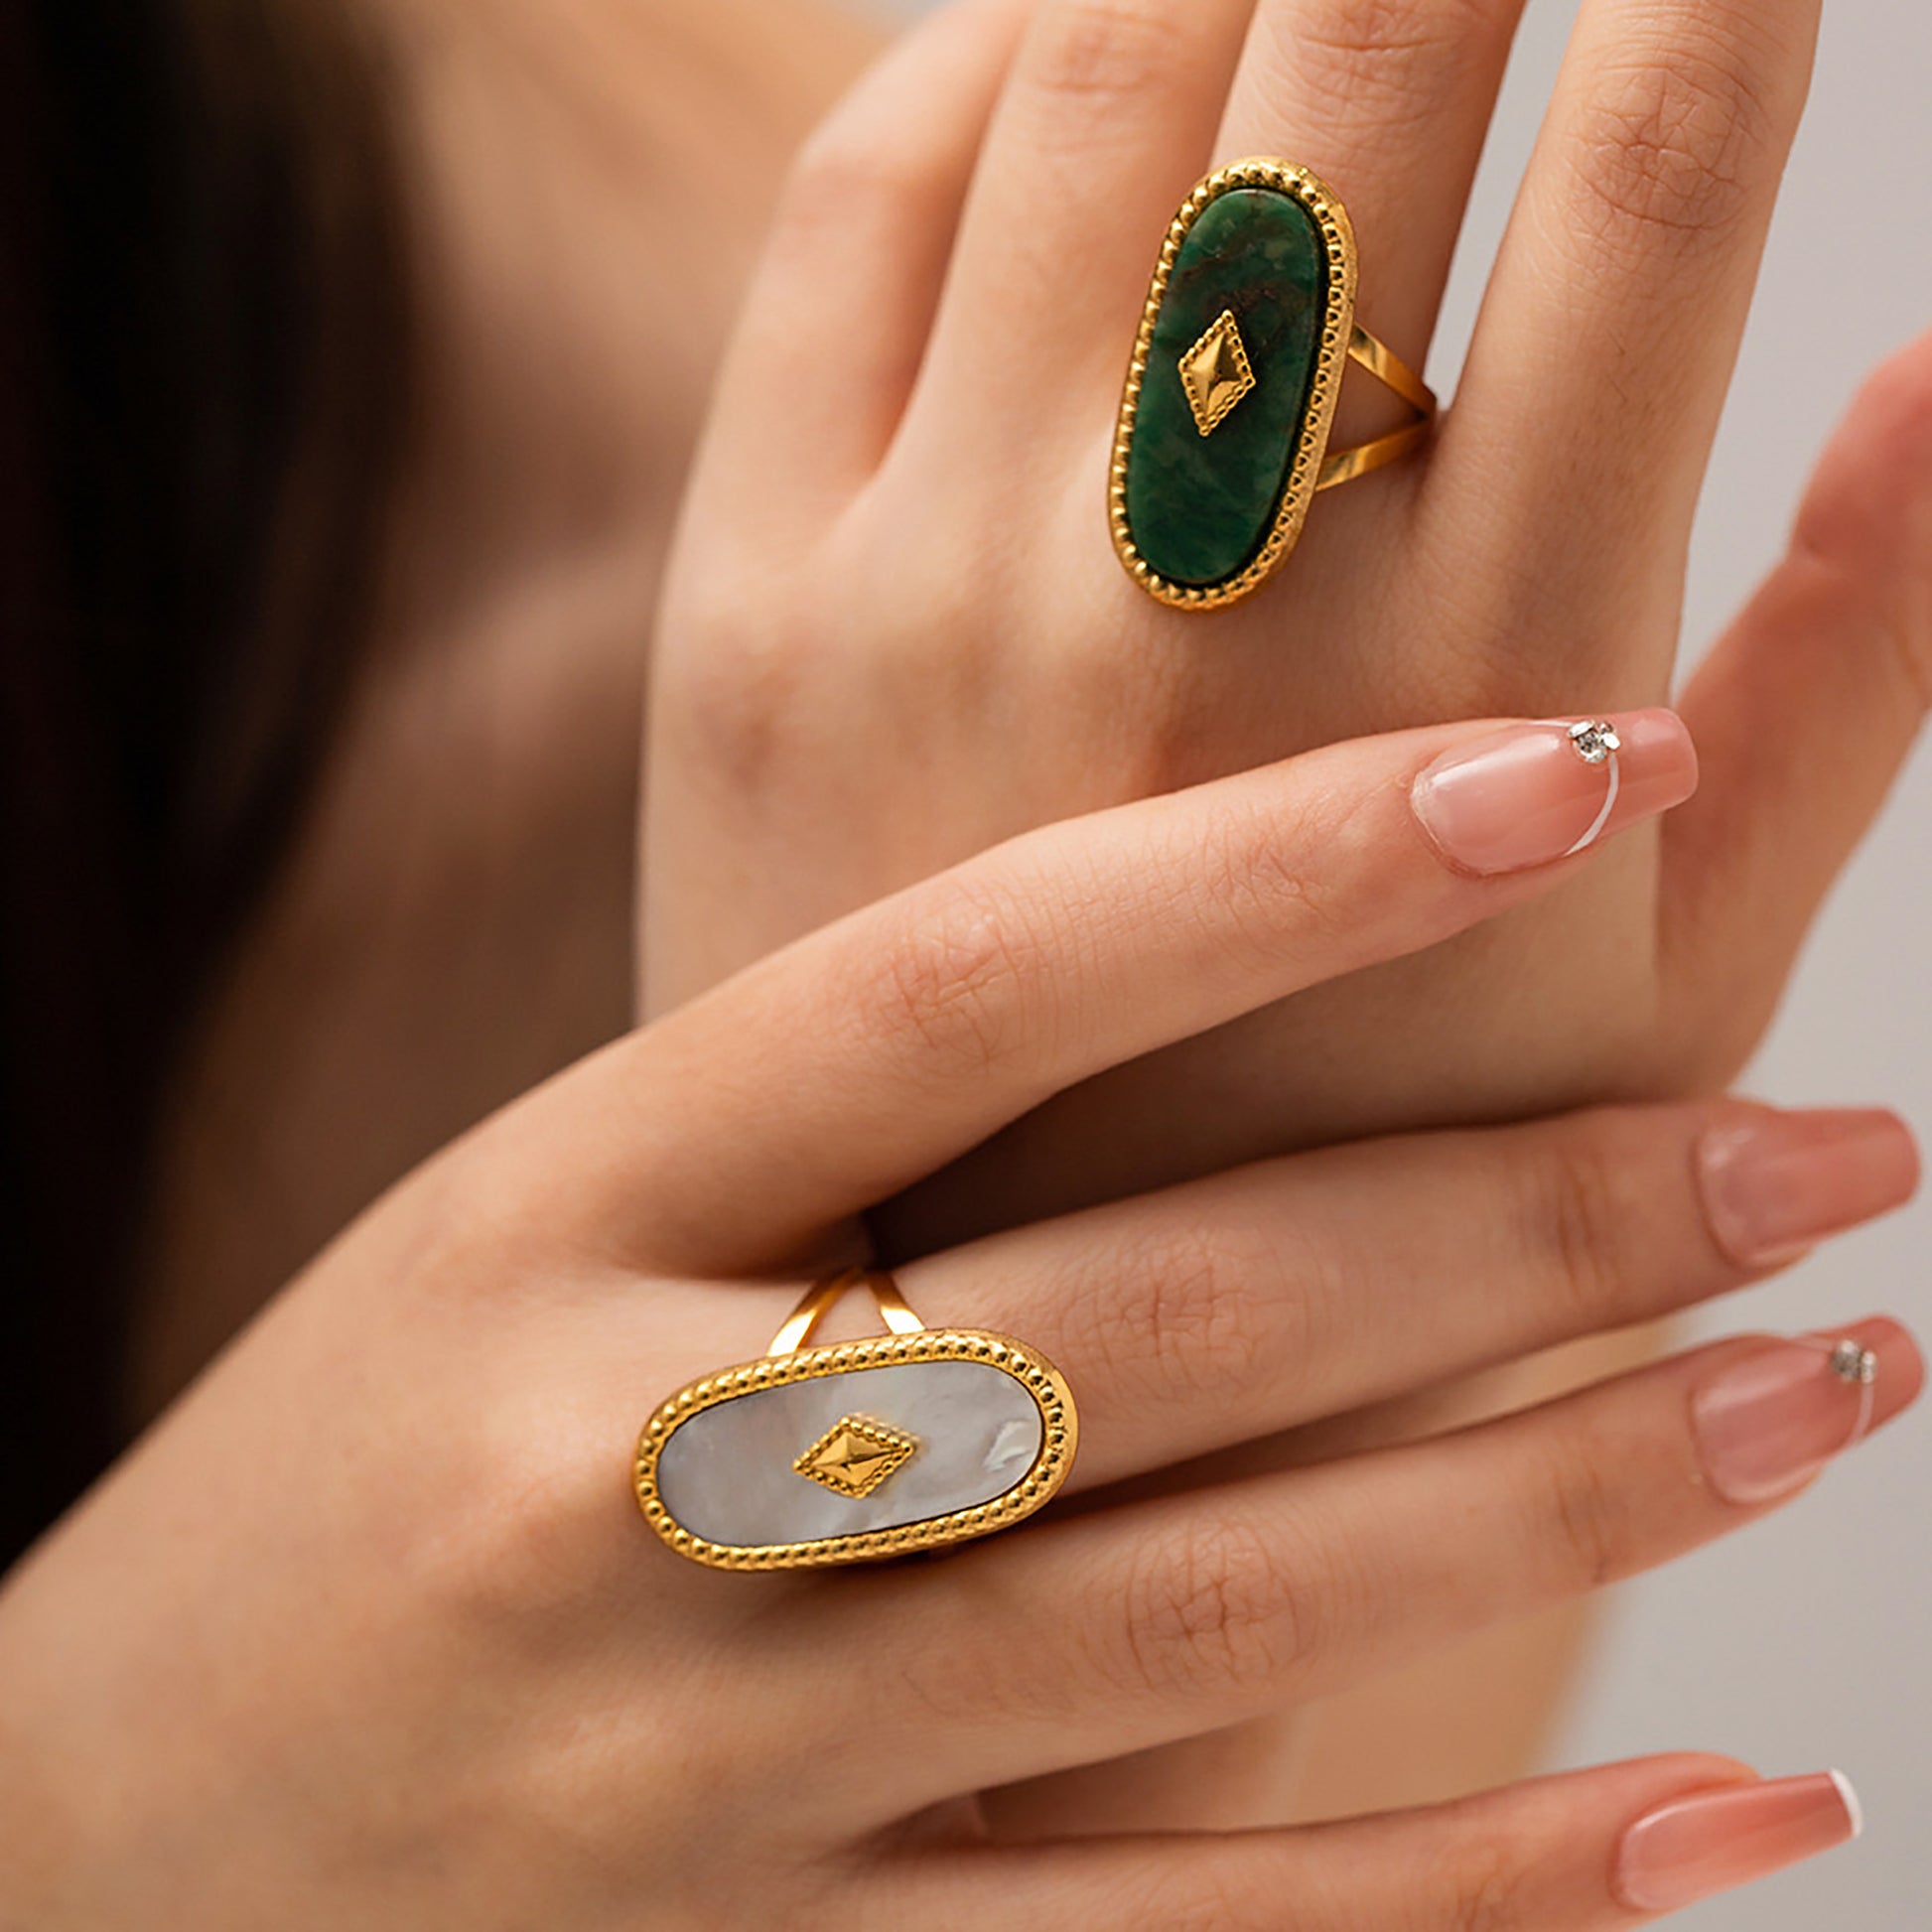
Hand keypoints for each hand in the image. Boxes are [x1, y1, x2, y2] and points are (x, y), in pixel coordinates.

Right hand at [4, 719, 1913, 1925]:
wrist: (80, 1852)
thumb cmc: (341, 1478)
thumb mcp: (506, 1233)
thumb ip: (798, 1124)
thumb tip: (1167, 948)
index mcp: (551, 1208)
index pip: (968, 981)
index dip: (1284, 860)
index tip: (1579, 759)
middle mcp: (624, 1466)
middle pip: (1165, 1302)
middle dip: (1532, 1215)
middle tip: (1829, 1142)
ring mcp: (704, 1765)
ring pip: (1226, 1614)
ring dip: (1567, 1503)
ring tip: (1828, 1382)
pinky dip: (1482, 1897)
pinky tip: (1728, 1825)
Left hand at [643, 0, 1931, 1245]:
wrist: (992, 1349)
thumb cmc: (1374, 1184)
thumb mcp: (1672, 987)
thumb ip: (1859, 678)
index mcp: (1490, 701)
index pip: (1664, 178)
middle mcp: (1200, 619)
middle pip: (1365, 53)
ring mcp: (933, 592)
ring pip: (1096, 76)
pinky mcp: (747, 603)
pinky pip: (860, 203)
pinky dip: (980, 40)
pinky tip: (1085, 18)